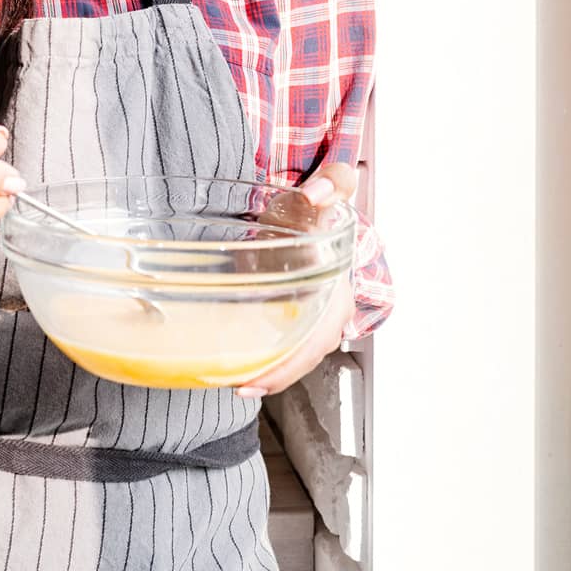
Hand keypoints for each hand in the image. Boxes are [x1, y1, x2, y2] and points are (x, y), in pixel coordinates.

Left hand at [233, 162, 356, 399]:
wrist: (305, 210)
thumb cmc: (315, 207)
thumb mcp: (326, 191)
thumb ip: (332, 183)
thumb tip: (317, 193)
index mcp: (338, 291)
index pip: (318, 339)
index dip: (291, 362)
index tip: (261, 377)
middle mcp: (328, 313)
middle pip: (303, 357)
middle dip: (274, 377)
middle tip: (239, 386)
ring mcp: (309, 319)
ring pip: (292, 357)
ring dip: (266, 374)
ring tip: (231, 382)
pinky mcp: (289, 318)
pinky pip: (280, 346)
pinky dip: (262, 360)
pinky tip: (235, 365)